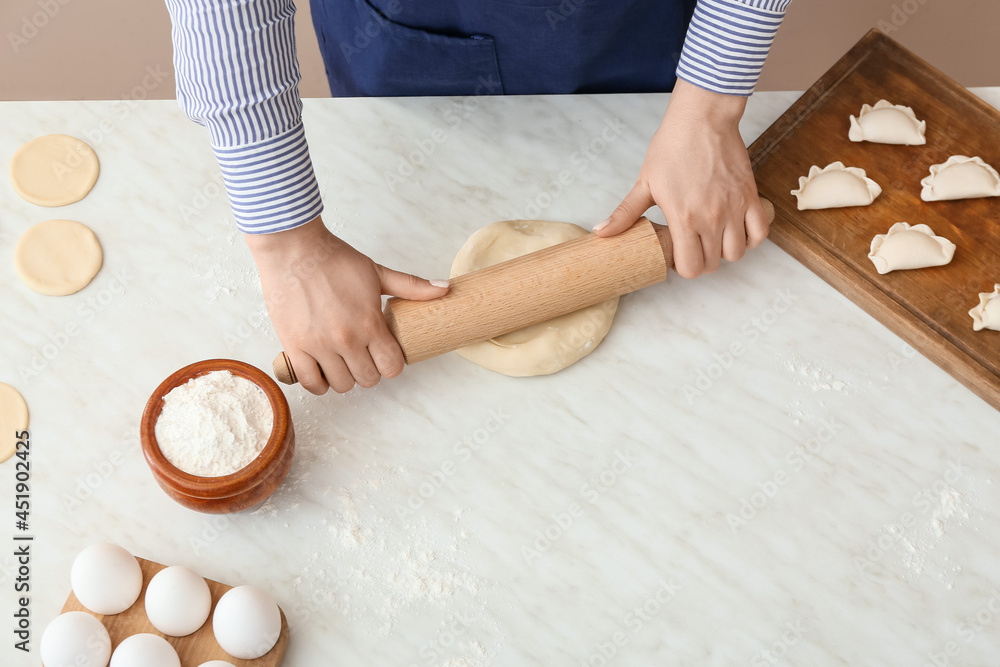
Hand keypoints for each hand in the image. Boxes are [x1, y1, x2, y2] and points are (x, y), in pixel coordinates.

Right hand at [246, 216, 449, 394]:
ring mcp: (319, 345)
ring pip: (341, 385)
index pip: (392, 366)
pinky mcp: (294, 346)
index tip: (384, 354)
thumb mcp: (378, 273)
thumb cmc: (334, 259)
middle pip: (368, 379)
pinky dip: (318, 383)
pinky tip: (322, 370)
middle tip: (363, 355)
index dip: (391, 364)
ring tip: (342, 361)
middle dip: (370, 370)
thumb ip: (412, 287)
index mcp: (369, 323)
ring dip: (345, 377)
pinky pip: (310, 382)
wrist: (293, 249)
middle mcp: (346, 339)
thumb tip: (444, 289)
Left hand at [594, 79, 769, 277]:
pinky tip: (735, 230)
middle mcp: (711, 217)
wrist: (702, 119)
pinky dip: (750, 238)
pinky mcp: (750, 196)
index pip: (690, 268)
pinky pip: (759, 233)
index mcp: (683, 218)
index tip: (677, 252)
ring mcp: (734, 208)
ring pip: (736, 253)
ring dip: (724, 251)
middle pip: (713, 264)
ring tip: (712, 236)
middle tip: (693, 243)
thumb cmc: (672, 148)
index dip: (682, 266)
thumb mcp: (644, 183)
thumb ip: (625, 213)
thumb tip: (601, 232)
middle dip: (701, 260)